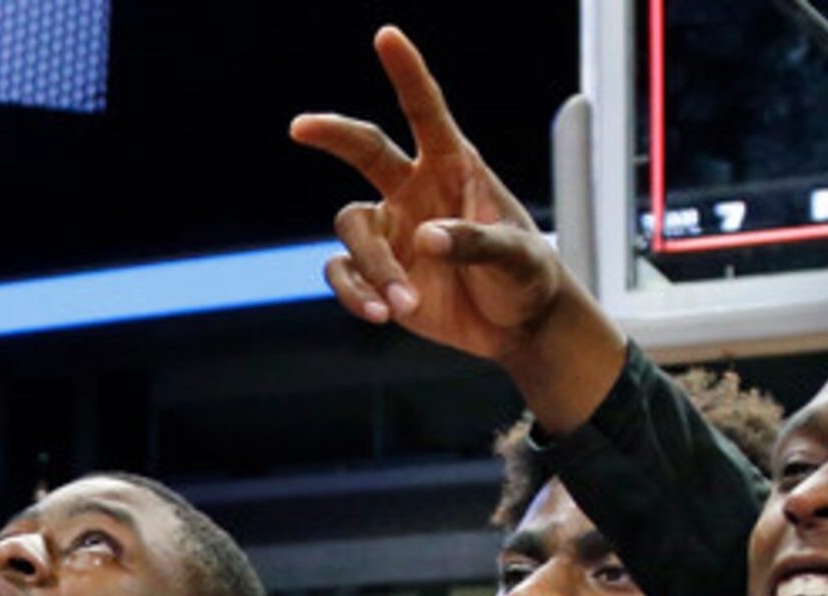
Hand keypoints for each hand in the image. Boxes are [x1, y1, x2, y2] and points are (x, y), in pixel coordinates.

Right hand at [291, 28, 573, 368]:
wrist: (516, 325)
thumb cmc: (526, 276)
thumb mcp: (517, 256)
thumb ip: (475, 241)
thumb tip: (427, 235)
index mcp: (454, 166)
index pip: (426, 112)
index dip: (406, 73)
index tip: (386, 37)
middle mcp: (414, 190)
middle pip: (365, 150)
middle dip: (333, 134)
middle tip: (301, 127)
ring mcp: (392, 231)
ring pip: (351, 228)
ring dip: (372, 268)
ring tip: (401, 304)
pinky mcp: (377, 273)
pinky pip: (345, 274)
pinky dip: (357, 295)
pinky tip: (381, 314)